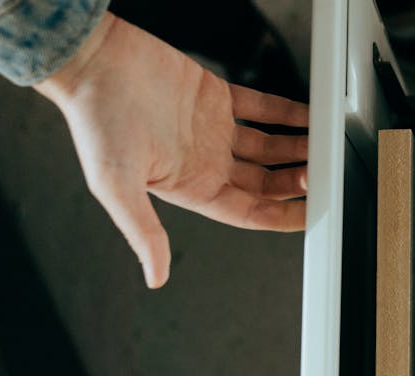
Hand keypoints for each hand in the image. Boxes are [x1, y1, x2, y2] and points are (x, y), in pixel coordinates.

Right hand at [34, 12, 307, 288]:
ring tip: (325, 145)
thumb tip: (155, 277)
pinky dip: (288, 113)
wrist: (90, 59)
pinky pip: (263, 108)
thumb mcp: (116, 186)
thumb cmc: (95, 119)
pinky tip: (309, 116)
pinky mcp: (216, 96)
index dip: (284, 216)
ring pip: (270, 147)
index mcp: (191, 187)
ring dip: (297, 149)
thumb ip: (143, 232)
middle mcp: (206, 161)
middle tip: (324, 174)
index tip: (314, 214)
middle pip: (266, 182)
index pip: (250, 212)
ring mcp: (213, 129)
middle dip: (297, 182)